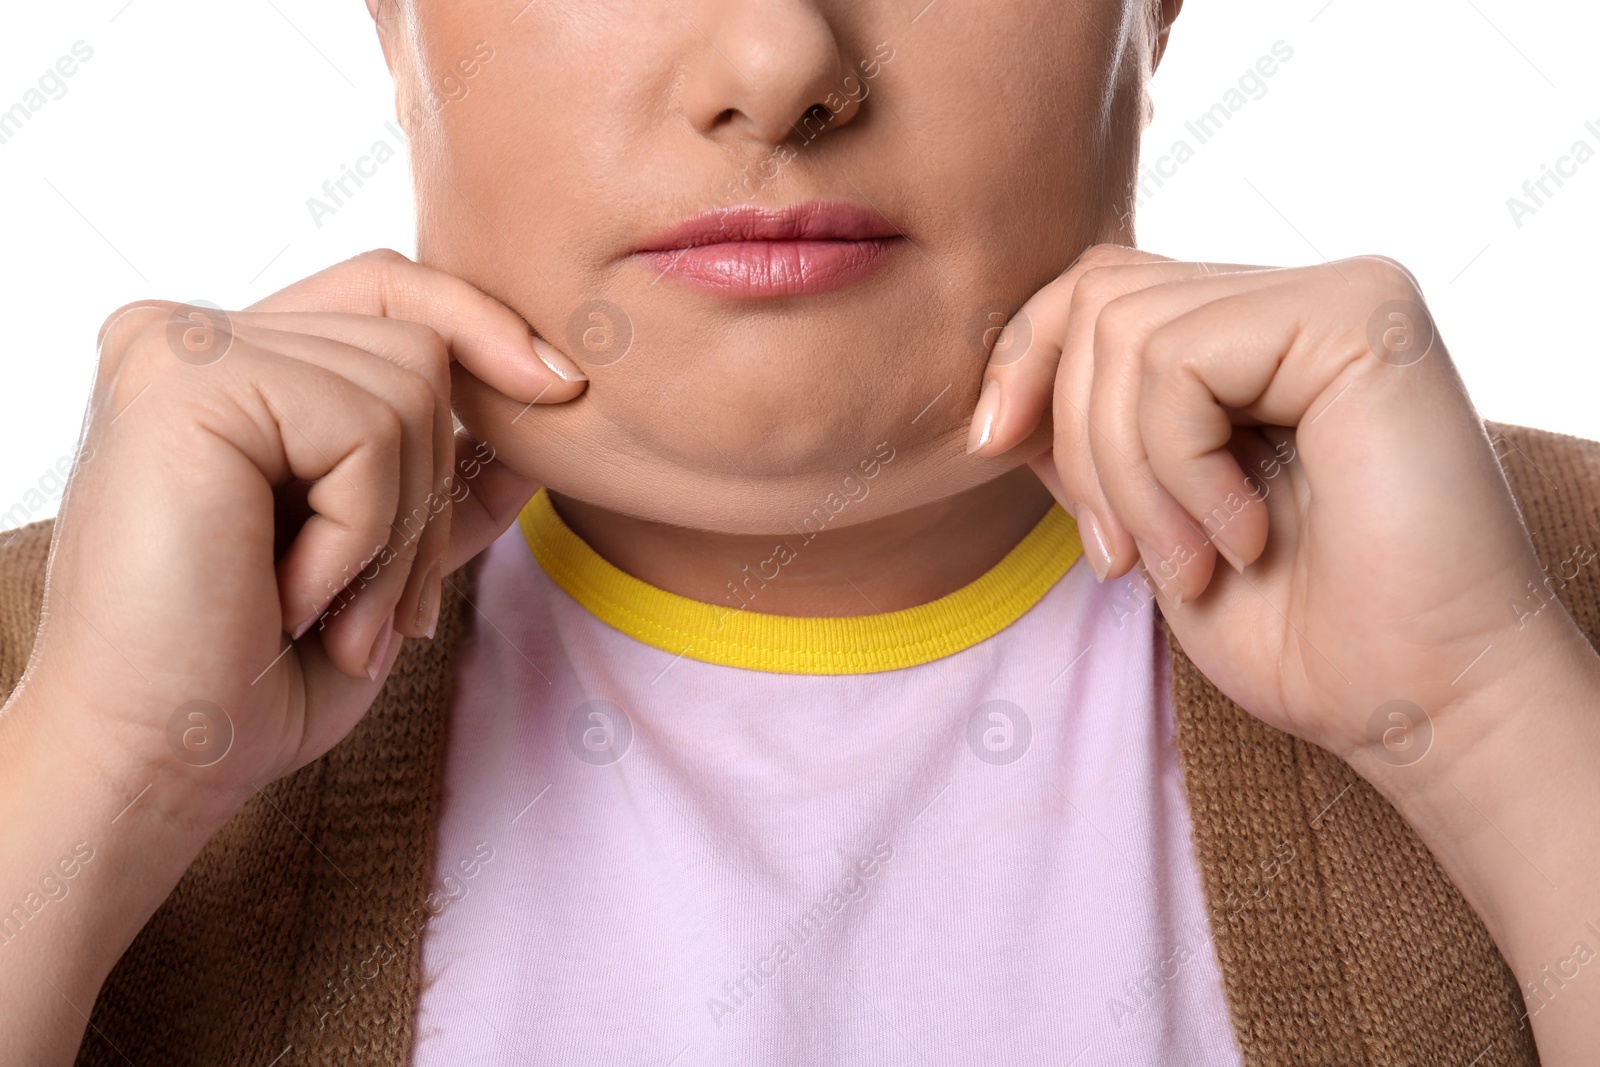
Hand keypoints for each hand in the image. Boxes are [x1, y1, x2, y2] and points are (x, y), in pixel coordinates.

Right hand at [18, 249, 584, 821]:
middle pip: (417, 346)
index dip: (481, 326)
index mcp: (229, 367)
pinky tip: (286, 600)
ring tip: (333, 618)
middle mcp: (192, 336)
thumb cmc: (254, 678)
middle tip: (382, 615)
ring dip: (399, 533)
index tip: (561, 388)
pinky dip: (361, 538)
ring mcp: (180, 347)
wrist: (154, 762)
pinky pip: (366, 431)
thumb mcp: (381, 564)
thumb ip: (444, 482)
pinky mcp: (182, 381)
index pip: (387, 289)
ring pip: (409, 387)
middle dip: (432, 497)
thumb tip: (541, 415)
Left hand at [967, 244, 1586, 783]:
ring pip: (1126, 330)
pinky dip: (1178, 469)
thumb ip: (1093, 444)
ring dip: (1127, 476)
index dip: (1024, 358)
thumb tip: (1002, 397)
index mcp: (1254, 341)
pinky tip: (1243, 539)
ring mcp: (1335, 297)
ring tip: (1188, 564)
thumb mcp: (1151, 527)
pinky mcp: (1359, 316)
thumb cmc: (1301, 635)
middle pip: (1098, 296)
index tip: (988, 447)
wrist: (1418, 703)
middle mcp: (1296, 302)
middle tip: (1119, 557)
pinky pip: (1181, 361)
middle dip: (1073, 440)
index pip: (1099, 289)